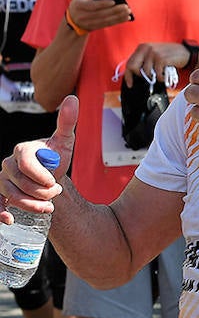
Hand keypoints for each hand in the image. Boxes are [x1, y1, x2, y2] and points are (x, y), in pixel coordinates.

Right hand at [1, 96, 77, 219]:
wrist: (51, 179)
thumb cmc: (56, 159)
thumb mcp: (64, 142)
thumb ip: (67, 122)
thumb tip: (72, 98)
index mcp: (21, 150)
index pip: (25, 163)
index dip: (40, 175)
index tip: (54, 182)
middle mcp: (8, 164)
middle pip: (19, 182)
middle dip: (40, 192)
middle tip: (55, 193)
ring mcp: (3, 180)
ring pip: (11, 195)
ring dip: (30, 205)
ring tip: (48, 207)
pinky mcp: (1, 194)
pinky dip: (1, 213)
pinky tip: (10, 219)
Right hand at [68, 0, 131, 34]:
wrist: (74, 18)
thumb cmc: (80, 0)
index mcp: (78, 5)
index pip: (91, 5)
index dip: (102, 4)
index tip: (113, 1)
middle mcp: (83, 16)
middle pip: (101, 14)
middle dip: (114, 10)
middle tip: (126, 6)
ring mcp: (88, 23)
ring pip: (106, 20)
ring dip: (118, 16)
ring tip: (128, 12)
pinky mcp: (95, 27)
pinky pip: (108, 24)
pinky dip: (118, 21)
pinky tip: (126, 18)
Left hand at [122, 42, 192, 86]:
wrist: (187, 53)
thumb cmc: (170, 56)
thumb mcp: (154, 54)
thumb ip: (144, 60)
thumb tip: (134, 74)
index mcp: (142, 47)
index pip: (129, 63)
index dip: (128, 76)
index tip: (130, 84)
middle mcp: (146, 48)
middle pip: (133, 67)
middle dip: (140, 76)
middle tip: (149, 79)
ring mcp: (154, 53)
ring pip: (146, 72)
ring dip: (154, 77)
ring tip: (162, 75)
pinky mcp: (161, 58)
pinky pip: (156, 73)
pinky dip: (161, 78)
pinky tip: (166, 75)